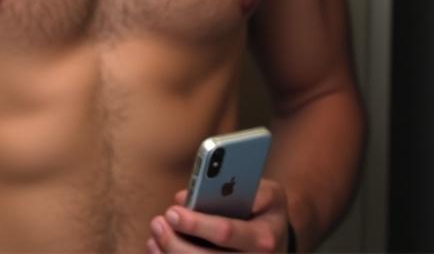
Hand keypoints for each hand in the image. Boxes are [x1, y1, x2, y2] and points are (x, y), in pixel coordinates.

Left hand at [147, 180, 289, 253]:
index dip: (196, 224)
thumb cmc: (266, 207)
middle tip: (157, 222)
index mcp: (263, 237)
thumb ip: (231, 186)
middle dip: (176, 243)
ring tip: (155, 235)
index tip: (172, 211)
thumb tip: (184, 197)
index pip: (226, 233)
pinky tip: (158, 250)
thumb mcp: (263, 190)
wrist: (279, 235)